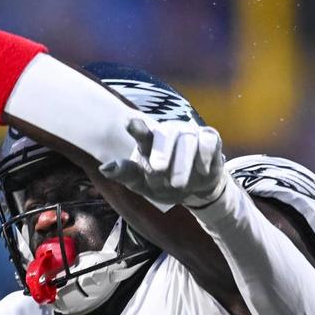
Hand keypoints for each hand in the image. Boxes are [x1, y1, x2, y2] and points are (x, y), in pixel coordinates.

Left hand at [99, 118, 227, 207]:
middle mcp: (170, 133)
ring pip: (187, 140)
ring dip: (182, 164)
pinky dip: (204, 156)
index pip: (142, 132)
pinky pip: (208, 141)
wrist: (194, 190)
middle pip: (166, 134)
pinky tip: (202, 171)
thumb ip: (126, 174)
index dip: (138, 128)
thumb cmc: (162, 182)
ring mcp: (190, 134)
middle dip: (162, 152)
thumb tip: (104, 168)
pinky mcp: (210, 138)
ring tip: (178, 184)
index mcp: (150, 141)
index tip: (131, 123)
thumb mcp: (142, 184)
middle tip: (157, 170)